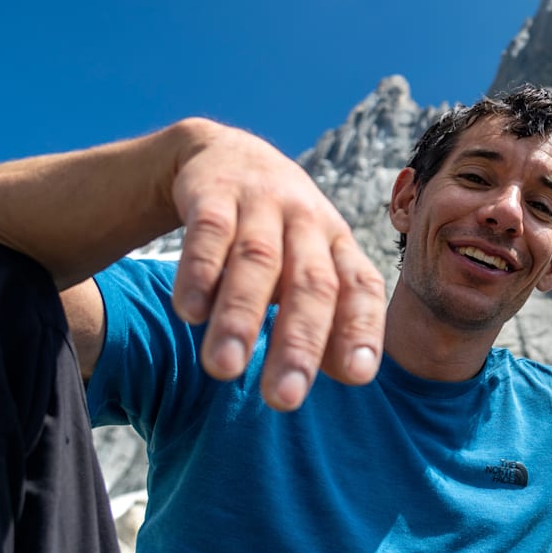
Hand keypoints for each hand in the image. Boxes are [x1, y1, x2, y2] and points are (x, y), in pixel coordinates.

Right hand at [167, 119, 385, 409]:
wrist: (225, 153)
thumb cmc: (278, 232)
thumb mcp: (309, 265)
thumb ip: (329, 317)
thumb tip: (350, 373)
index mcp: (339, 244)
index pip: (361, 288)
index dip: (362, 329)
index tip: (359, 376)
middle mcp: (309, 222)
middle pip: (312, 284)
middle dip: (298, 343)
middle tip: (283, 399)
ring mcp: (263, 203)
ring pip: (258, 261)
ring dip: (241, 316)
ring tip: (224, 368)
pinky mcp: (213, 192)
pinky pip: (209, 232)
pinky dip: (199, 272)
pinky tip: (189, 313)